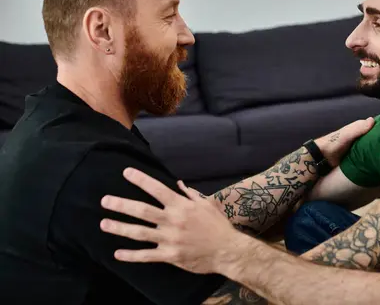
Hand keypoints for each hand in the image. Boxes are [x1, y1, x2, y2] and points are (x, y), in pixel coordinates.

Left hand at [100, 168, 241, 273]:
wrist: (227, 250)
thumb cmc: (218, 226)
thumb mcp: (207, 205)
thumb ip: (191, 194)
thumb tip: (179, 183)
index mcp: (181, 206)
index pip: (157, 189)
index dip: (140, 180)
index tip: (126, 172)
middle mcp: (173, 221)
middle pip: (142, 211)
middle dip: (121, 205)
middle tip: (105, 201)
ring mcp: (170, 239)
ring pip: (139, 233)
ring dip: (120, 228)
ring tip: (104, 223)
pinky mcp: (170, 256)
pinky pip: (147, 256)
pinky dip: (131, 255)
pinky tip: (117, 253)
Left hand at [314, 117, 374, 166]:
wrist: (323, 158)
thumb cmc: (334, 143)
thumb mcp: (347, 134)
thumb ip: (358, 128)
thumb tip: (373, 120)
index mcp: (359, 128)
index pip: (375, 125)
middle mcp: (362, 136)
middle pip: (376, 136)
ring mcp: (361, 146)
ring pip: (374, 146)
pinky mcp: (360, 157)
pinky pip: (370, 155)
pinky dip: (375, 157)